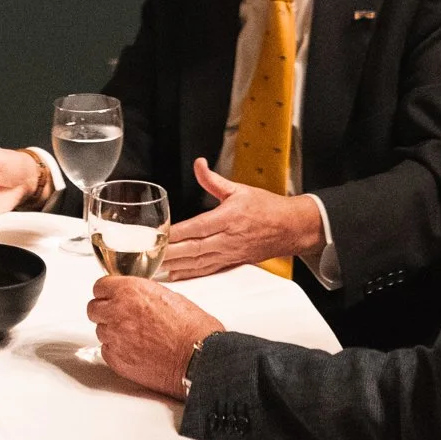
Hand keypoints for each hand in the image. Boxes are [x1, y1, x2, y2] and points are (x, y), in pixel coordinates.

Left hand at [88, 275, 224, 395]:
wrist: (198, 357)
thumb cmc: (192, 328)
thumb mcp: (168, 295)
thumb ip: (144, 294)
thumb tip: (136, 298)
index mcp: (130, 290)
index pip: (100, 286)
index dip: (106, 292)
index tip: (111, 297)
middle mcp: (118, 311)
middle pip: (93, 309)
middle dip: (104, 311)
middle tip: (118, 317)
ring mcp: (115, 337)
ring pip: (100, 331)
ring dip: (112, 332)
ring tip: (133, 337)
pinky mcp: (117, 360)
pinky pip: (106, 351)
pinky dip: (116, 351)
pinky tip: (134, 351)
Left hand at [158, 158, 323, 279]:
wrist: (289, 228)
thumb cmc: (266, 207)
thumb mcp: (239, 188)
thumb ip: (213, 180)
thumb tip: (199, 164)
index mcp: (228, 218)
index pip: (197, 227)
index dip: (177, 233)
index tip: (160, 235)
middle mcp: (228, 239)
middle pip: (195, 249)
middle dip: (171, 253)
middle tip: (151, 255)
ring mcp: (230, 253)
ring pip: (199, 263)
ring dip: (178, 266)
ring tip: (157, 267)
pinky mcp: (232, 263)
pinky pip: (208, 270)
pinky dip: (191, 274)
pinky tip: (176, 275)